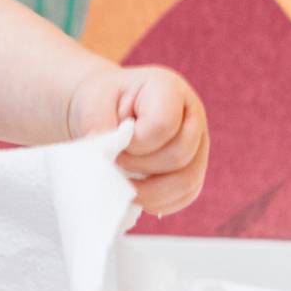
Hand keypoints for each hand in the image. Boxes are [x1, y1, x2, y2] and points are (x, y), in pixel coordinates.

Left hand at [67, 64, 207, 215]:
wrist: (108, 109)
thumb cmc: (102, 102)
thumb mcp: (91, 100)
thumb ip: (96, 122)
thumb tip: (103, 153)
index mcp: (169, 89)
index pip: (162, 126)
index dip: (135, 143)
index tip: (114, 142)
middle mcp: (192, 115)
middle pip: (179, 156)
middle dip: (141, 166)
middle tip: (116, 161)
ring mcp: (198, 143)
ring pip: (188, 181)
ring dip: (152, 192)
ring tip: (124, 186)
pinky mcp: (195, 166)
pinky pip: (188, 194)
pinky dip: (162, 202)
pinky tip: (138, 195)